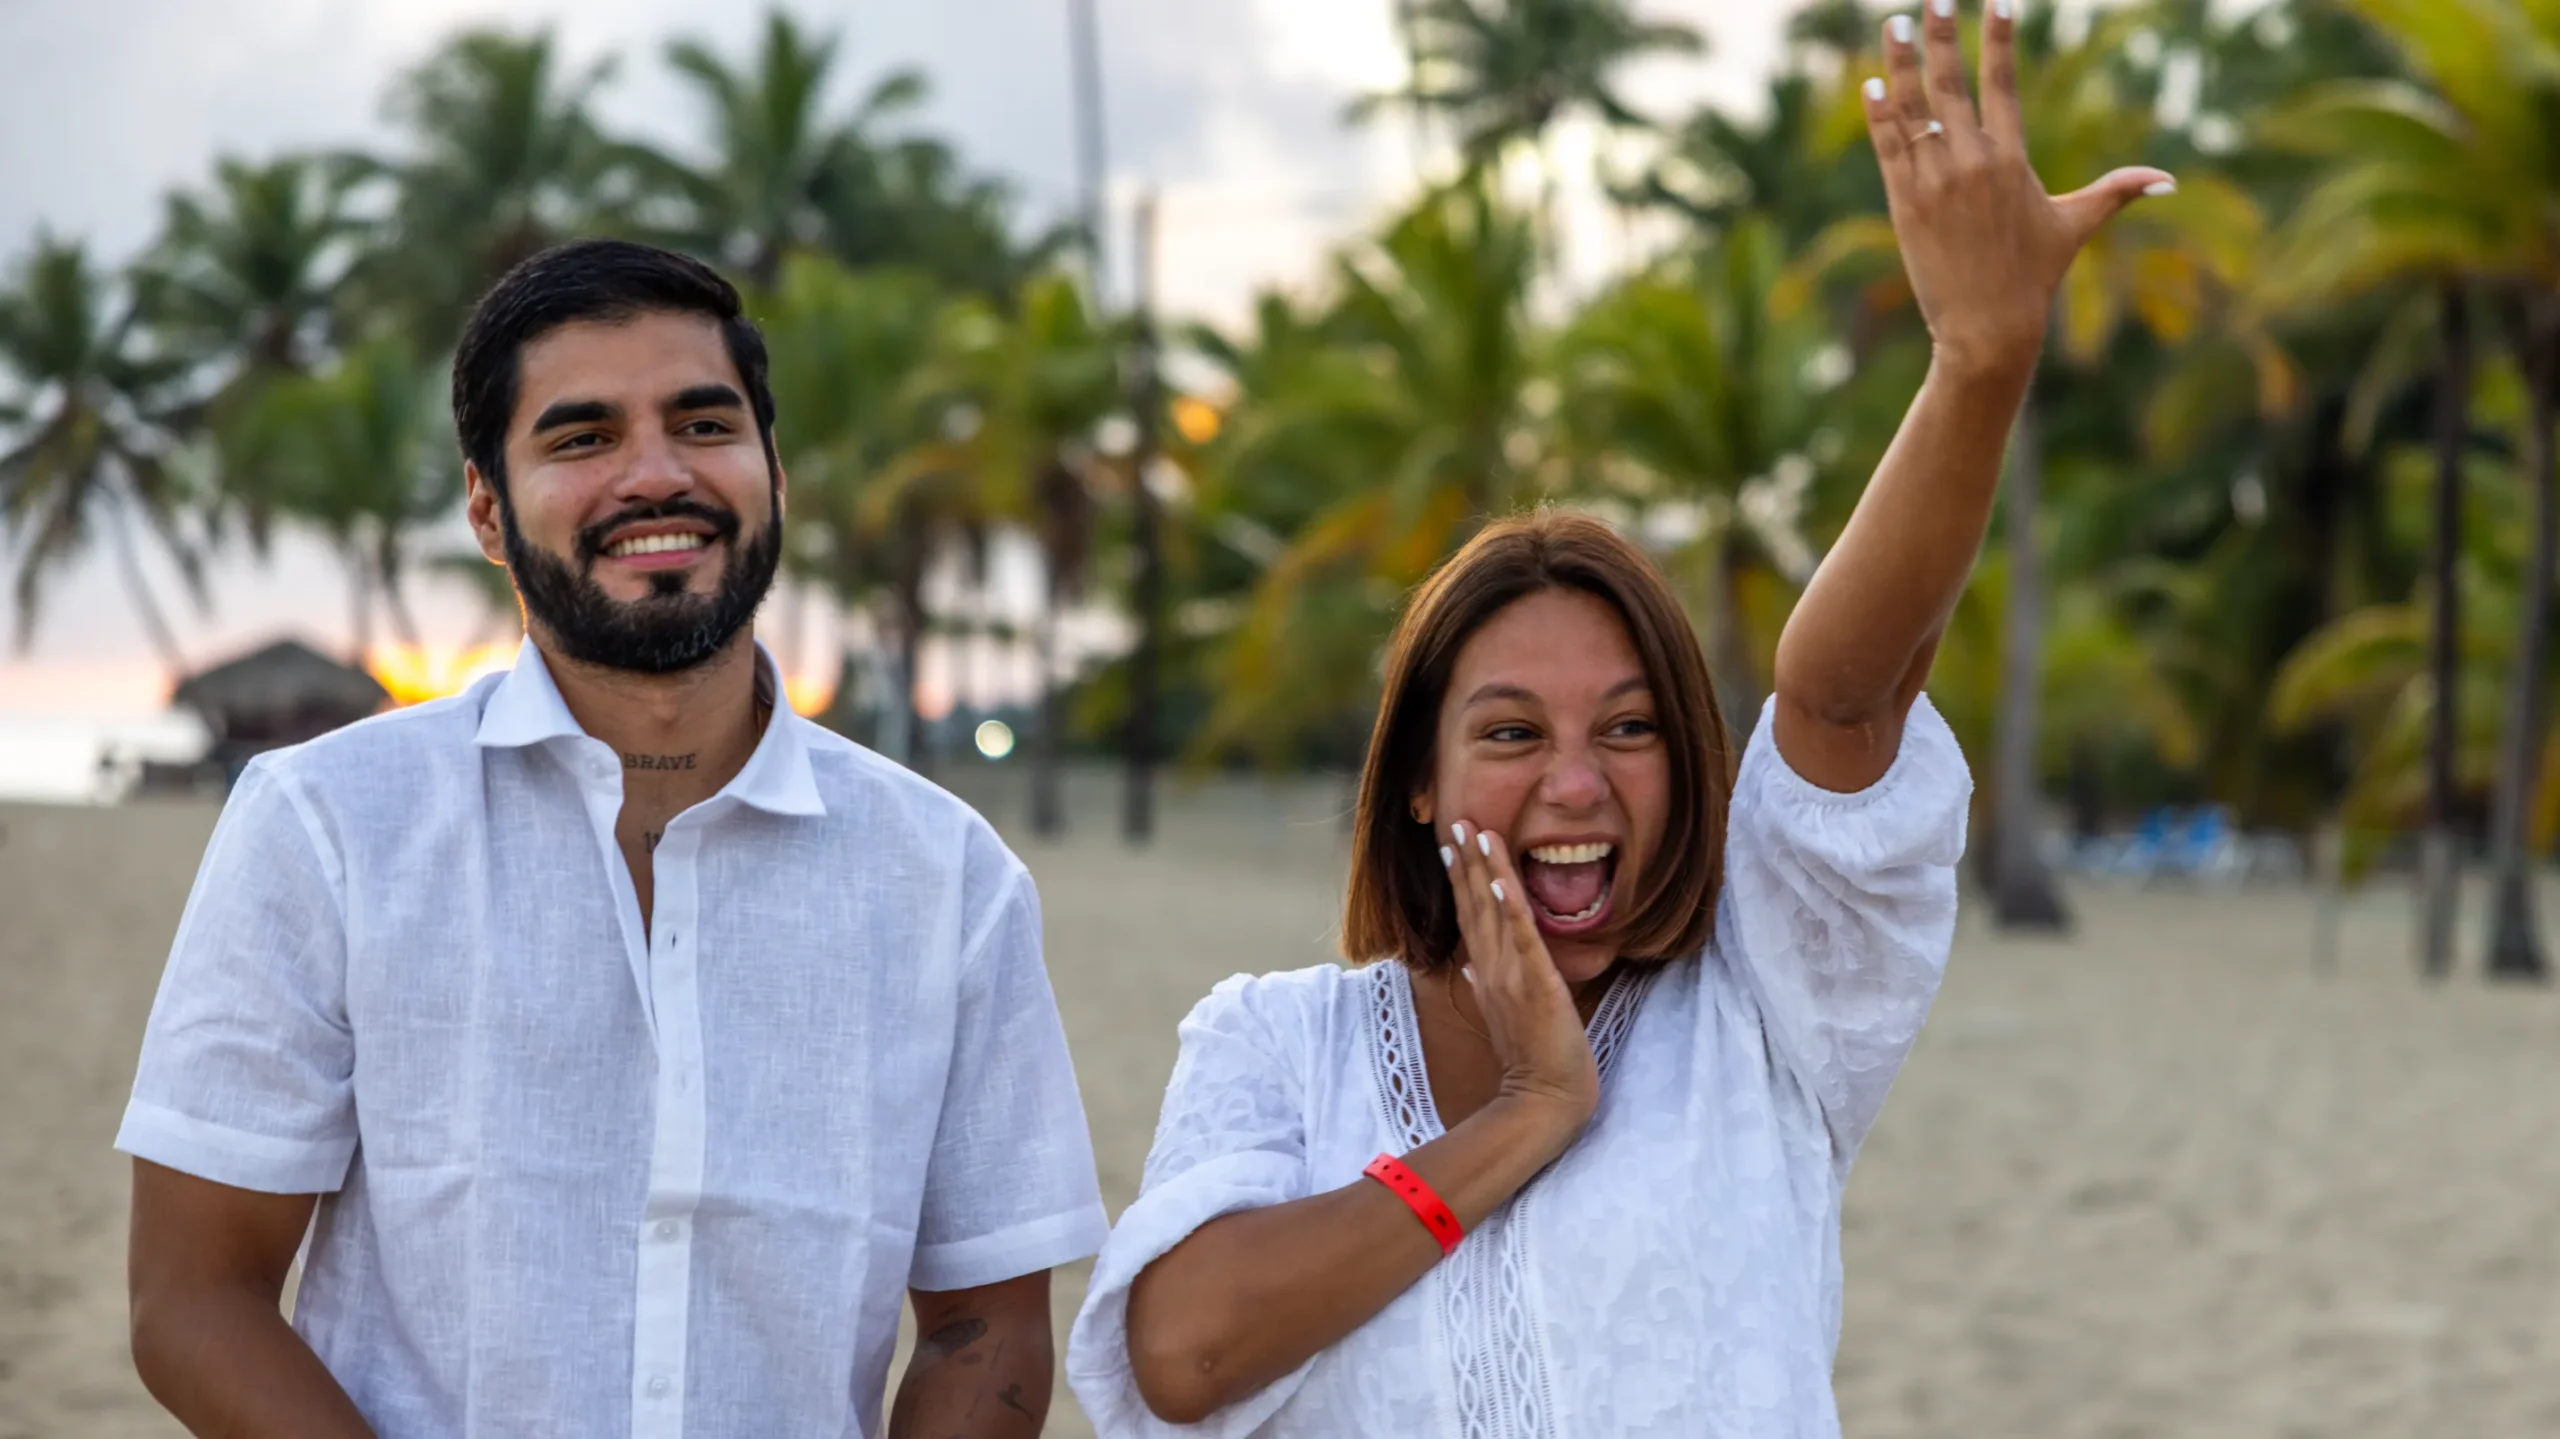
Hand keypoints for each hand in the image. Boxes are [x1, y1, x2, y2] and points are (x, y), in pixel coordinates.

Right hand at [1442, 821, 1598, 1134]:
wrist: (1544, 1101)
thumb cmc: (1533, 1062)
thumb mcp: (1503, 1017)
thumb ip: (1484, 986)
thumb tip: (1469, 964)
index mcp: (1486, 975)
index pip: (1470, 917)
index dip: (1460, 880)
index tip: (1451, 846)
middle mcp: (1492, 970)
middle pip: (1474, 906)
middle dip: (1466, 862)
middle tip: (1455, 821)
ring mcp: (1512, 976)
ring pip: (1495, 913)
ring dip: (1486, 871)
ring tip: (1477, 833)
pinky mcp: (1537, 985)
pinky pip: (1523, 939)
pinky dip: (1512, 908)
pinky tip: (1503, 880)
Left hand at [1861, 0, 2173, 375]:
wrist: (1989, 328)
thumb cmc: (2034, 277)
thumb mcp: (2076, 226)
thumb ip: (2116, 192)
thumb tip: (2168, 180)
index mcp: (2012, 159)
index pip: (2003, 84)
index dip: (1998, 40)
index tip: (1995, 2)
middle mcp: (1974, 162)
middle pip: (1952, 85)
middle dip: (1940, 37)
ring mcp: (1937, 182)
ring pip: (1914, 110)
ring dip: (1900, 64)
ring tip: (1892, 23)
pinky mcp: (1906, 205)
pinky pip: (1890, 148)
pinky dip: (1880, 115)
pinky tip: (1870, 83)